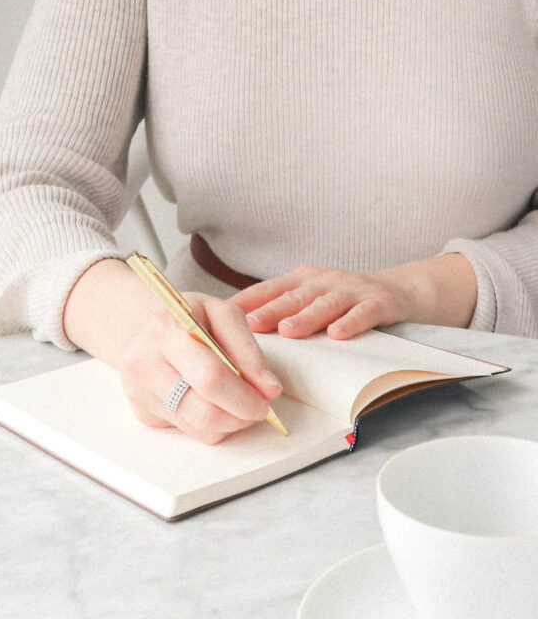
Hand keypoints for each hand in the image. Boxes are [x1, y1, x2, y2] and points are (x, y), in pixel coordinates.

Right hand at [118, 292, 282, 444]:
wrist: (142, 326)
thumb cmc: (188, 319)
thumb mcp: (222, 314)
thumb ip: (247, 350)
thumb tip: (269, 389)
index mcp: (166, 330)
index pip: (210, 377)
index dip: (244, 395)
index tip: (266, 399)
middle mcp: (144, 363)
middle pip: (204, 413)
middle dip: (240, 416)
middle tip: (256, 407)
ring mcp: (138, 392)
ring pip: (199, 429)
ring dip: (228, 422)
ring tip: (234, 401)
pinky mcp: (142, 413)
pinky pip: (188, 432)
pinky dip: (208, 424)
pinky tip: (207, 401)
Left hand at [230, 254, 476, 339]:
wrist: (399, 291)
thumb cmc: (344, 301)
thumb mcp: (310, 300)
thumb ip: (281, 312)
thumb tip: (236, 337)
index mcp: (301, 281)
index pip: (268, 289)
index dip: (246, 301)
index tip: (220, 315)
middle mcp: (323, 281)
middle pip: (293, 297)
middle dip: (270, 310)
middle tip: (249, 326)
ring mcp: (351, 290)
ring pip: (325, 303)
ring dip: (306, 317)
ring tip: (288, 331)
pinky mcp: (378, 301)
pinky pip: (364, 312)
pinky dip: (351, 322)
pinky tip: (339, 334)